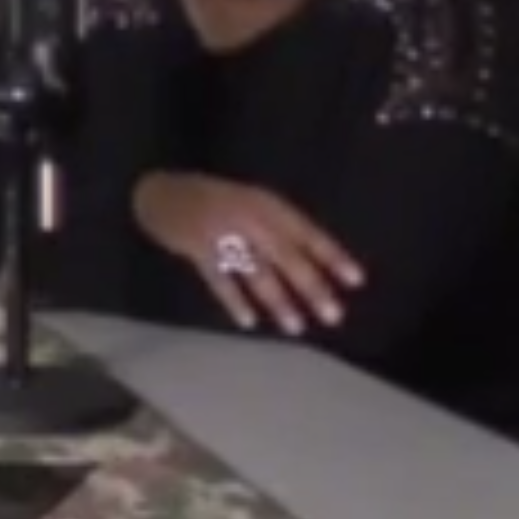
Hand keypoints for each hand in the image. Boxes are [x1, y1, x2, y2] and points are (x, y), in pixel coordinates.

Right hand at [131, 173, 364, 334]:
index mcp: (267, 204)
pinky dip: (234, 301)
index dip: (332, 256)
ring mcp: (222, 233)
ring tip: (295, 326)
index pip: (307, 233)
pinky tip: (248, 321)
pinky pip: (219, 279)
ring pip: (256, 272)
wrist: (163, 191)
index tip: (355, 281)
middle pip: (286, 256)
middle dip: (311, 287)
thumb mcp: (251, 201)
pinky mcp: (196, 248)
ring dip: (278, 301)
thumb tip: (315, 263)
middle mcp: (249, 218)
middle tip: (332, 315)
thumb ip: (278, 226)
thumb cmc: (214, 200)